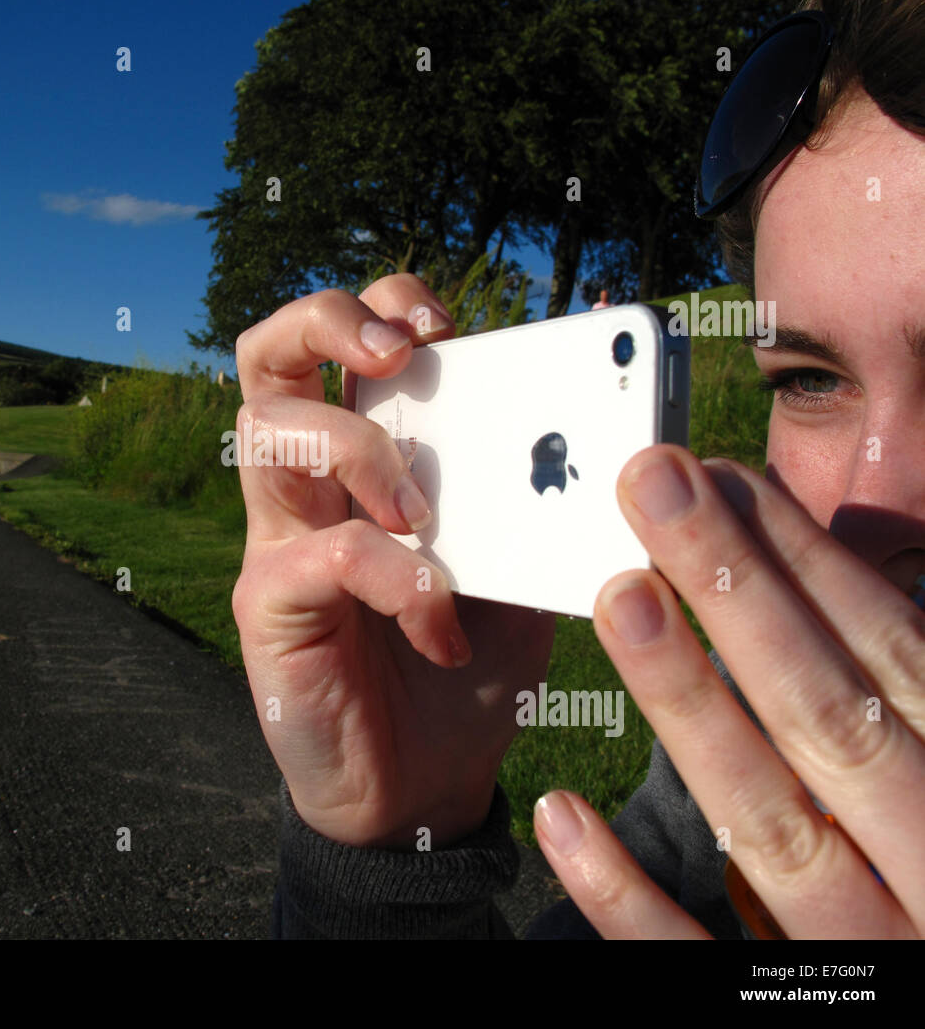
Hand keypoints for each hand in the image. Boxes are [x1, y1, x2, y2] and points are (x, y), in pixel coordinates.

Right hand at [231, 274, 554, 849]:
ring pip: (267, 429)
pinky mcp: (269, 604)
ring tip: (421, 512)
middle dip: (330, 321)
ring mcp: (279, 540)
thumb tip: (600, 427)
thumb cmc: (470, 671)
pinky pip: (325, 555)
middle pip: (270, 353)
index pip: (351, 344)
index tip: (449, 323)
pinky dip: (399, 578)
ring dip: (358, 447)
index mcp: (370, 460)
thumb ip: (534, 505)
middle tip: (399, 351)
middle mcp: (312, 486)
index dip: (387, 305)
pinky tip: (441, 628)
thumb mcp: (521, 572)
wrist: (424, 787)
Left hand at [533, 446, 923, 937]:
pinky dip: (626, 892)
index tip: (726, 475)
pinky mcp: (789, 1025)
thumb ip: (909, 705)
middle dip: (737, 593)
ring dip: (688, 703)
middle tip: (653, 483)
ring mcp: (861, 962)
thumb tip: (830, 581)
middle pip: (830, 720)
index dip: (812, 566)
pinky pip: (693, 962)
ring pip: (767, 826)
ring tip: (617, 594)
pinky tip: (559, 813)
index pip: (895, 664)